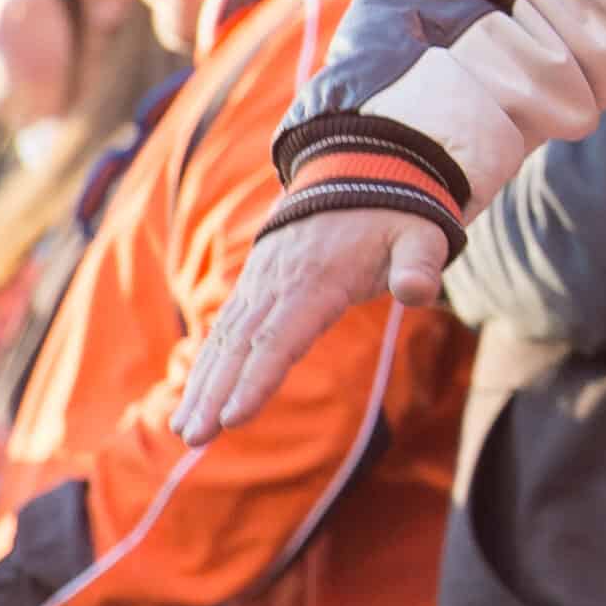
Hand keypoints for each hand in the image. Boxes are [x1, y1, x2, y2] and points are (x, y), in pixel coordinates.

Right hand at [171, 210, 447, 446]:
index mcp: (318, 276)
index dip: (257, 378)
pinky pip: (228, 326)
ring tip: (183, 431)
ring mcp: (263, 280)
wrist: (364, 167)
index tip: (234, 417)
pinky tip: (194, 397)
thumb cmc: (398, 211)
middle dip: (214, 393)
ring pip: (226, 338)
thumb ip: (420, 264)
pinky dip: (208, 362)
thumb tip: (420, 291)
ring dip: (203, 384)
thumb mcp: (422, 234)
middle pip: (241, 345)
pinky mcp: (258, 282)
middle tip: (193, 438)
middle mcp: (280, 280)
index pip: (281, 337)